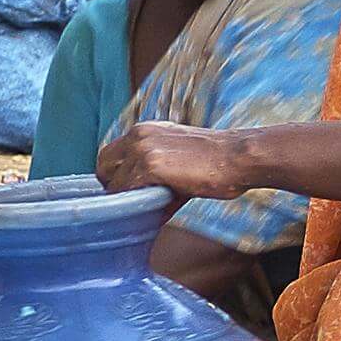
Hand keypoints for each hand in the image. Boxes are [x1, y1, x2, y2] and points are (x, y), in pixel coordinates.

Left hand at [97, 122, 250, 202]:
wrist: (238, 157)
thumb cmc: (217, 163)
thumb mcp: (179, 161)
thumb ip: (155, 176)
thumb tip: (142, 206)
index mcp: (144, 131)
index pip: (109, 155)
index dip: (115, 177)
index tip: (129, 193)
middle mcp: (138, 136)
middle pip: (103, 167)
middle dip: (114, 188)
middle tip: (133, 204)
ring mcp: (142, 150)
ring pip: (114, 185)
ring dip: (128, 202)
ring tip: (150, 210)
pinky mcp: (151, 165)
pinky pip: (128, 193)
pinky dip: (136, 207)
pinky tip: (155, 210)